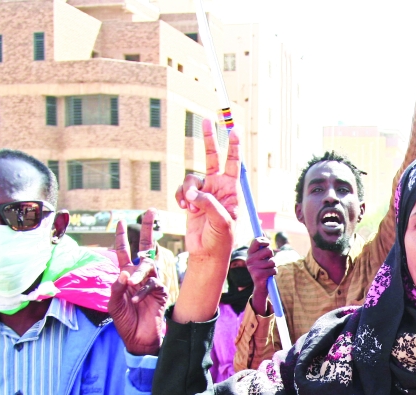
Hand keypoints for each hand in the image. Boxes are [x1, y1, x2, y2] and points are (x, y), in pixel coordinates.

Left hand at [109, 219, 167, 355]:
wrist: (139, 338)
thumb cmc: (124, 321)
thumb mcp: (113, 303)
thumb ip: (117, 287)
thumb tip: (125, 272)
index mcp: (125, 276)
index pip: (123, 251)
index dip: (121, 237)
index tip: (119, 221)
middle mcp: (139, 276)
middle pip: (145, 248)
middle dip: (147, 229)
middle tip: (150, 212)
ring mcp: (151, 282)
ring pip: (148, 266)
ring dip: (138, 274)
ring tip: (131, 285)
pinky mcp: (161, 292)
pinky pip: (153, 284)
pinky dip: (143, 292)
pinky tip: (136, 301)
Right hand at [178, 119, 237, 262]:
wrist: (207, 253)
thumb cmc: (221, 239)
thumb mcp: (222, 221)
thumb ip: (209, 203)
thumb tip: (192, 193)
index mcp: (232, 190)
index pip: (234, 163)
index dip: (234, 146)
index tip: (234, 130)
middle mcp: (218, 188)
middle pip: (213, 157)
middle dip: (210, 140)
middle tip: (207, 120)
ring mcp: (204, 193)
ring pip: (191, 178)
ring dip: (188, 191)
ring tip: (191, 207)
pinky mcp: (190, 200)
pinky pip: (181, 190)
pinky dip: (181, 198)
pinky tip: (185, 209)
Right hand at [247, 237, 275, 315]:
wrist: (260, 285)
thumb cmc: (262, 267)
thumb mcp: (261, 256)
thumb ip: (261, 245)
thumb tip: (262, 231)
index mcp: (249, 253)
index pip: (257, 241)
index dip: (265, 240)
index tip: (268, 243)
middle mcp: (249, 260)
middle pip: (268, 250)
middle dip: (272, 255)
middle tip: (267, 261)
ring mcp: (253, 268)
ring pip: (272, 261)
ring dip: (273, 265)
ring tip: (268, 269)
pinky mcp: (258, 275)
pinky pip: (273, 270)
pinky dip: (274, 272)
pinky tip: (269, 275)